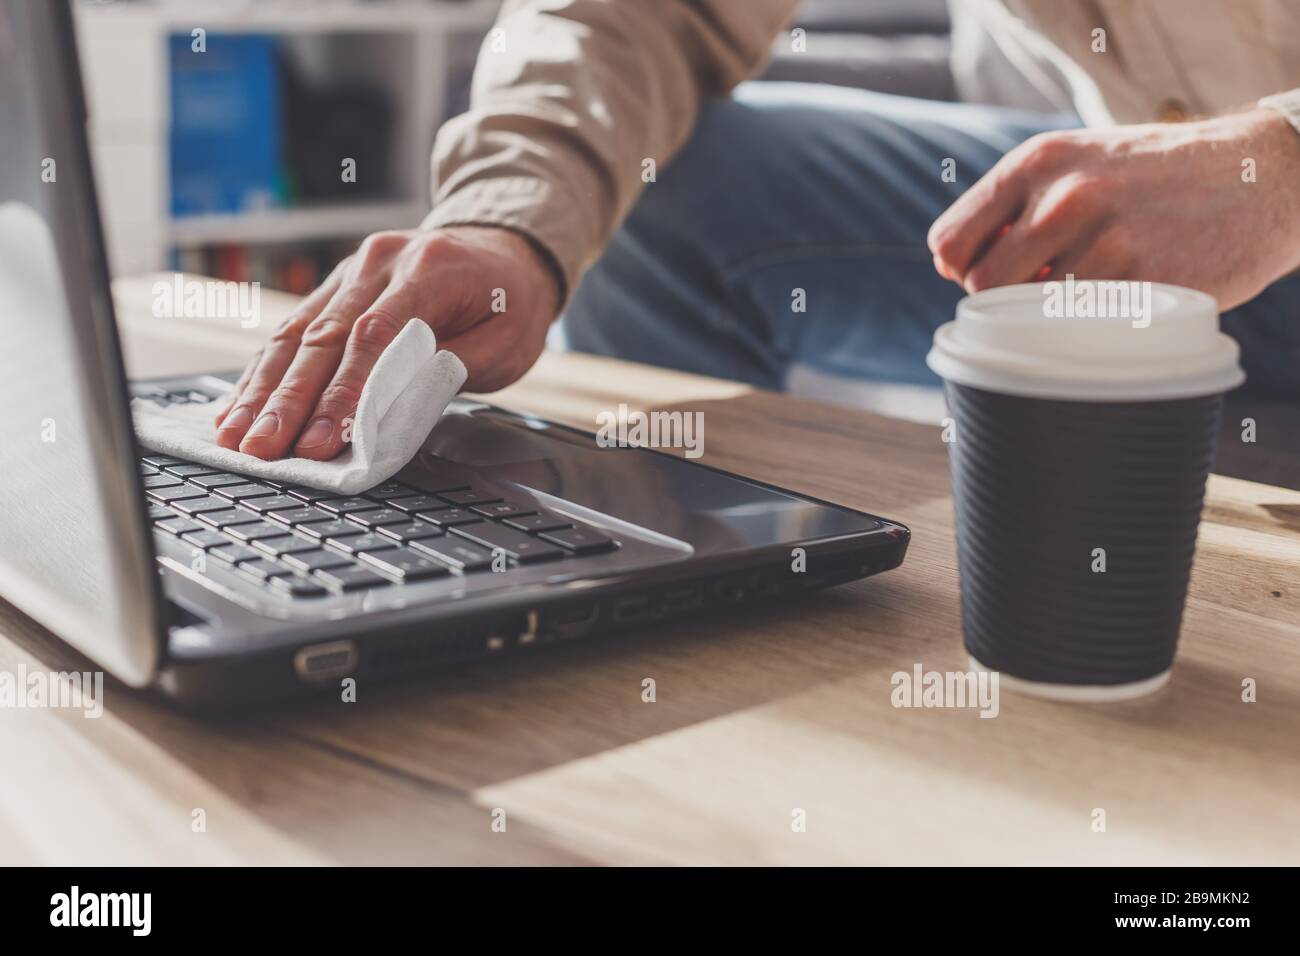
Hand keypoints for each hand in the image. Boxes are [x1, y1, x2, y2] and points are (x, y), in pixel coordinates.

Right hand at [214, 226, 559, 460]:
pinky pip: (294, 330)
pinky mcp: (335, 287)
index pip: (374, 337)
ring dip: (262, 390)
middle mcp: (380, 263)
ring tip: (234, 434)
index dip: (343, 393)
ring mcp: (352, 271)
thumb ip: (449, 369)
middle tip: (260, 447)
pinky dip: (265, 371)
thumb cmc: (511, 303)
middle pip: (323, 336)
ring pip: (297, 333)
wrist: (507, 250)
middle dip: (287, 400)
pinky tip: (239, 405)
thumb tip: (390, 407)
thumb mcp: (504, 342)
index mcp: (429, 270)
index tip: (319, 440)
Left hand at [928, 109, 1299, 309]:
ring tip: (1091, 292)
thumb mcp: (1076, 164)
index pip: (948, 242)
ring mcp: (1106, 240)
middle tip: (1044, 290)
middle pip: (980, 285)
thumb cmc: (1149, 179)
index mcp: (1036, 162)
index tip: (995, 274)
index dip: (963, 269)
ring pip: (1029, 313)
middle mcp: (1065, 195)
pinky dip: (1089, 331)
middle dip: (1002, 298)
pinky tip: (1119, 305)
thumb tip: (951, 268)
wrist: (1257, 176)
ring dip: (1049, 317)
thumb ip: (1013, 207)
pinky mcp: (1145, 282)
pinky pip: (1081, 330)